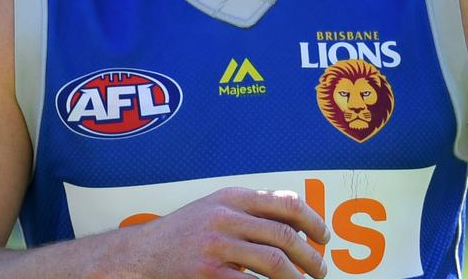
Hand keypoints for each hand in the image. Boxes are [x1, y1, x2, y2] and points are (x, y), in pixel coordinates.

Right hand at [123, 187, 330, 277]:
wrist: (142, 254)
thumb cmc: (184, 232)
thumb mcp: (215, 208)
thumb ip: (250, 209)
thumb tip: (296, 216)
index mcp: (231, 197)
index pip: (284, 203)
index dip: (312, 220)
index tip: (324, 237)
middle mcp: (225, 217)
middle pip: (283, 235)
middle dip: (310, 256)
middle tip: (322, 270)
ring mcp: (215, 245)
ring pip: (274, 261)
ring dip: (297, 277)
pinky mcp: (208, 273)